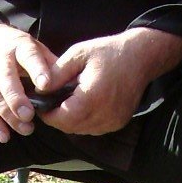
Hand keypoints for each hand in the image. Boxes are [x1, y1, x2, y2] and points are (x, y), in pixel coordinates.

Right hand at [0, 24, 60, 141]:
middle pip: (5, 78)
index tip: (45, 85)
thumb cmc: (17, 50)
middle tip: (29, 115)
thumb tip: (72, 84)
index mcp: (19, 45)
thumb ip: (51, 65)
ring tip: (26, 129)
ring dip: (8, 114)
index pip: (28, 55)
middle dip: (16, 98)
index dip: (36, 70)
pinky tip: (4, 136)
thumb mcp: (35, 48)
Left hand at [39, 27, 181, 136]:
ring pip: (81, 130)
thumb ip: (56, 74)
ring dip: (71, 121)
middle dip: (57, 118)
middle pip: (70, 128)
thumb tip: (39, 90)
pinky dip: (85, 121)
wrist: (142, 57)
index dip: (47, 114)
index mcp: (91, 98)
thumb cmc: (108, 52)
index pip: (61, 119)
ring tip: (68, 102)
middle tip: (51, 103)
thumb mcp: (78, 55)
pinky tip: (84, 105)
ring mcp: (113, 121)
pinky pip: (94, 129)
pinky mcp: (118, 123)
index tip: (41, 104)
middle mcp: (104, 115)